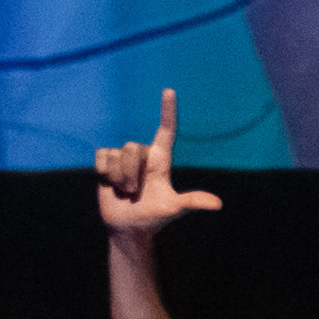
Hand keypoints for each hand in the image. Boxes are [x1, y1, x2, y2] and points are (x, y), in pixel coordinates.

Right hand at [91, 89, 221, 243]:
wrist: (127, 228)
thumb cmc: (153, 218)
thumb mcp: (172, 208)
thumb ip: (191, 202)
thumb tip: (217, 205)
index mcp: (161, 161)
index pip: (166, 131)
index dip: (168, 111)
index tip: (169, 90)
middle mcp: (143, 155)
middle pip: (133, 148)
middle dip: (131, 174)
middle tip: (135, 192)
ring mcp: (124, 158)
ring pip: (116, 154)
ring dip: (118, 177)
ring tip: (124, 190)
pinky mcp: (106, 162)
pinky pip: (101, 156)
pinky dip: (103, 173)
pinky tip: (109, 183)